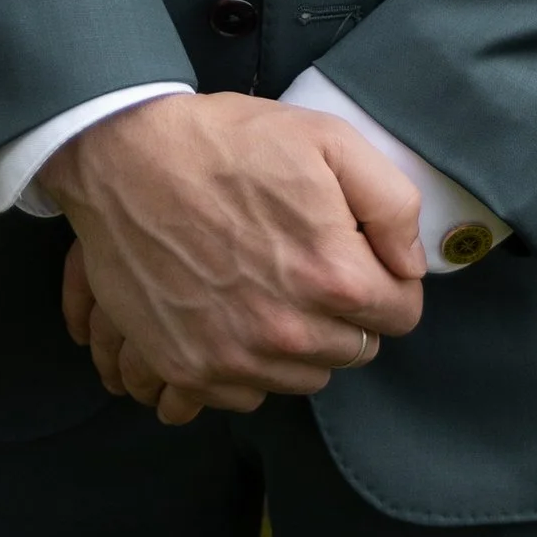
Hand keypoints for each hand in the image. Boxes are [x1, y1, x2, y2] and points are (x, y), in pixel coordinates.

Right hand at [44, 93, 424, 423]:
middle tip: (309, 267)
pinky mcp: (187, 368)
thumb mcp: (329, 140)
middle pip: (354, 351)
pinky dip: (247, 368)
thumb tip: (411, 265)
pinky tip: (235, 321)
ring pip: (303, 379)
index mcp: (332, 275)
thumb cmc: (228, 142)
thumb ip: (392, 205)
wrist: (124, 157)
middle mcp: (288, 331)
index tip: (360, 258)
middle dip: (345, 314)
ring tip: (269, 289)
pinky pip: (245, 397)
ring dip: (299, 345)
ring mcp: (234, 357)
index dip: (388, 282)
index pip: (400, 315)